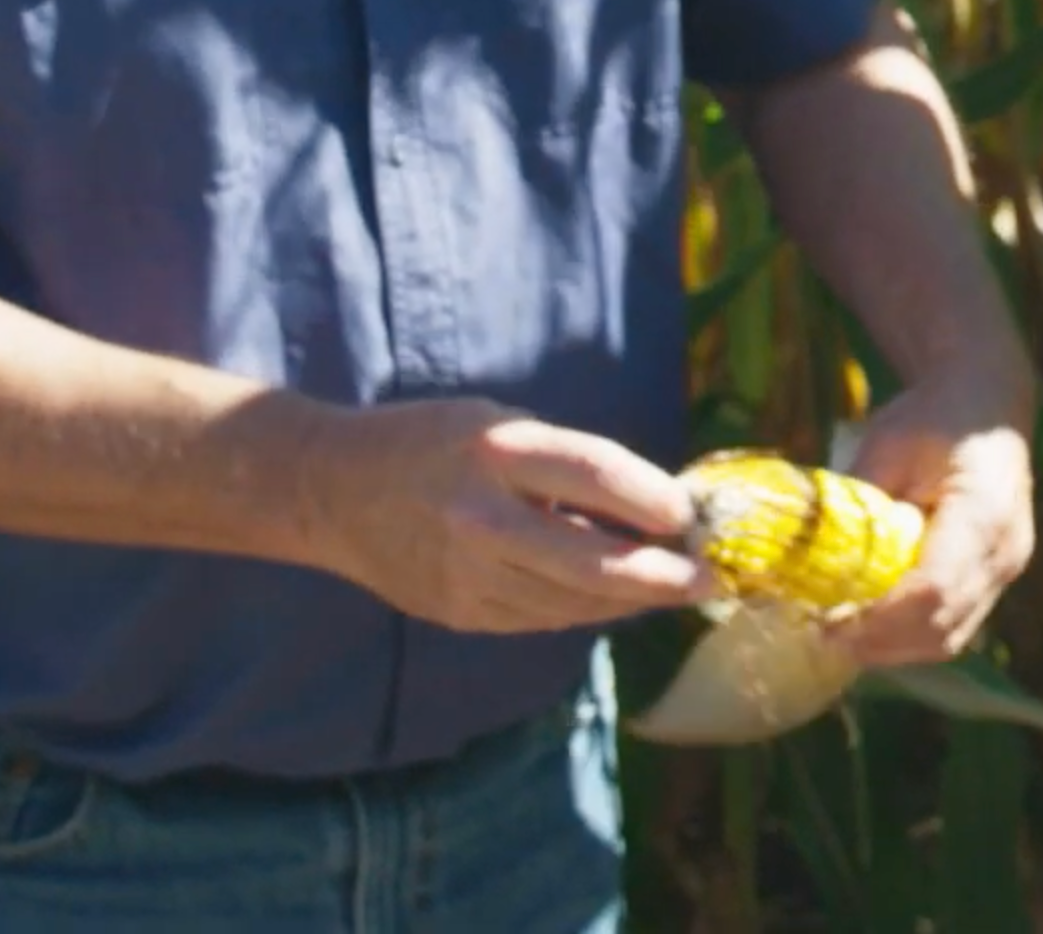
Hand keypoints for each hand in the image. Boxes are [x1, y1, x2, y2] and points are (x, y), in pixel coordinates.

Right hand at [298, 396, 718, 633]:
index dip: (654, 498)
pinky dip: (586, 609)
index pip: (594, 475)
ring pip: (573, 601)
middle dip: (661, 575)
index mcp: (495, 452)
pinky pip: (542, 618)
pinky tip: (618, 599)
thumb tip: (656, 508)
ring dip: (632, 598)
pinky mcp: (459, 613)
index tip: (693, 513)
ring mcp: (467, 575)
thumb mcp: (500, 425)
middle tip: (710, 577)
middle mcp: (480, 517)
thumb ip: (569, 464)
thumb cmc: (434, 443)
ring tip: (677, 588)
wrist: (332, 491)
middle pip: (592, 561)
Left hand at [835, 370, 1035, 666]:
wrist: (988, 403)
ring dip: (893, 648)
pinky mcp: (996, 579)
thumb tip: (807, 558)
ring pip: (949, 640)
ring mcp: (1007, 570)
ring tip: (841, 633)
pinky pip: (954, 627)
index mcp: (985, 512)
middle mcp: (1005, 552)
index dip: (879, 619)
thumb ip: (858, 503)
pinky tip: (872, 624)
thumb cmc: (936, 416)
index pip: (933, 590)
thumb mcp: (888, 444)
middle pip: (941, 627)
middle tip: (822, 634)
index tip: (827, 621)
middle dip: (879, 643)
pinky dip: (910, 637)